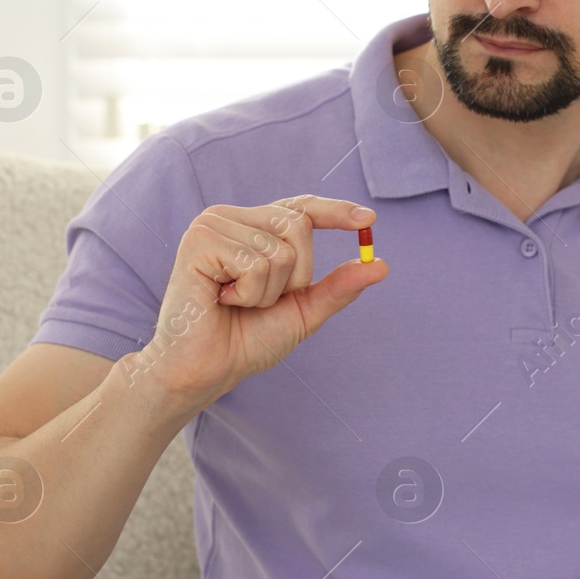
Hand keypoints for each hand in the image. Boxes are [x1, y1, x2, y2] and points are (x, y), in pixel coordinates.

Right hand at [125, 194, 387, 405]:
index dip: (335, 211)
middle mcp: (232, 218)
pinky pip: (255, 263)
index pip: (301, 208)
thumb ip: (338, 287)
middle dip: (295, 275)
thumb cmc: (246, 340)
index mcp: (254, 228)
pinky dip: (249, 293)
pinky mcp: (198, 241)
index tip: (369, 220)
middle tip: (260, 300)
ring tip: (236, 302)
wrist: (205, 370)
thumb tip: (381, 265)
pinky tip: (222, 299)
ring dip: (268, 291)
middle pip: (298, 225)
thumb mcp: (303, 311)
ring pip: (279, 249)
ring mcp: (212, 225)